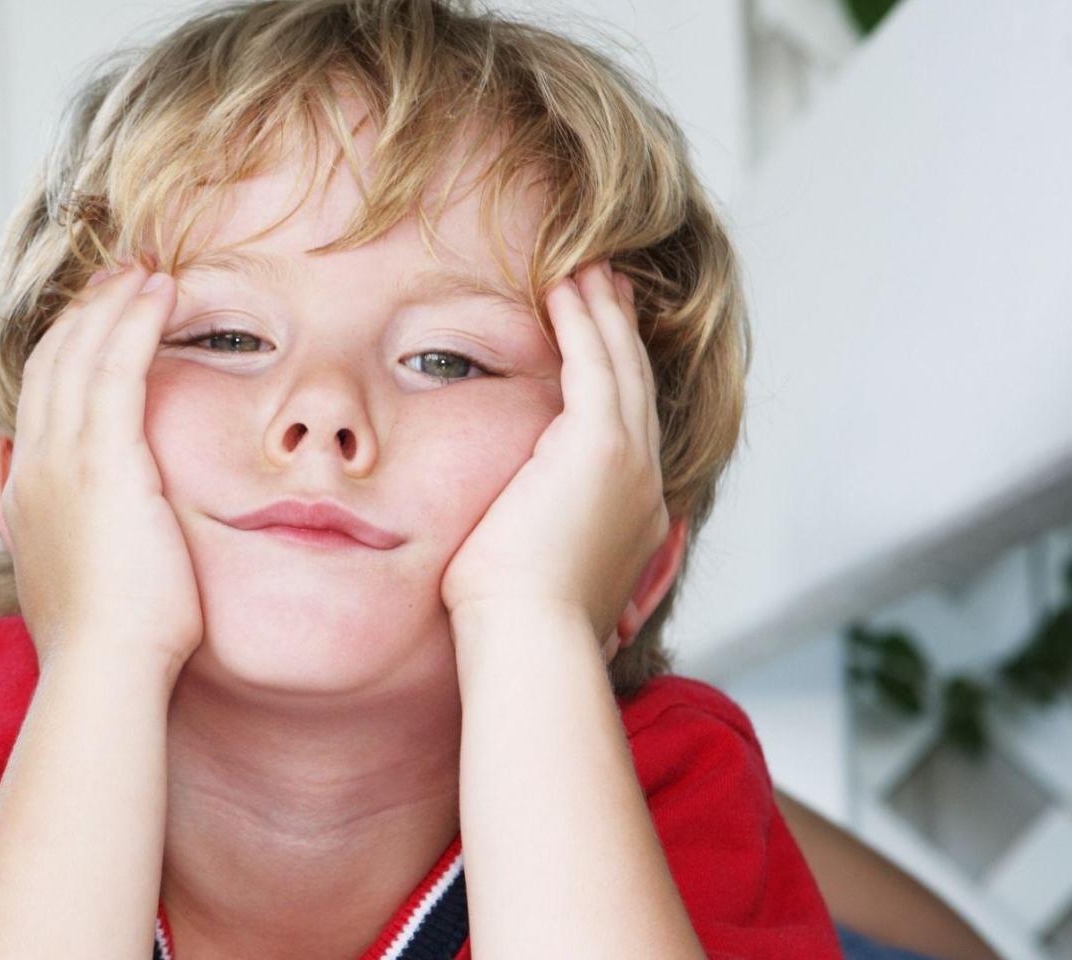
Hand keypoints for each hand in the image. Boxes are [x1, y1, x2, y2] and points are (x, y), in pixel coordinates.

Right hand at [0, 262, 203, 676]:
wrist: (104, 671)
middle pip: (52, 361)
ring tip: (145, 270)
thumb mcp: (54, 568)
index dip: (67, 347)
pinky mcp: (104, 462)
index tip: (98, 318)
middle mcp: (35, 465)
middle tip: (121, 274)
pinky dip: (133, 322)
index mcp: (27, 490)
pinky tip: (159, 293)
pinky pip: (116, 368)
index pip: (40, 395)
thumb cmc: (106, 642)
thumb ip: (30, 517)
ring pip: (79, 354)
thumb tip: (7, 474)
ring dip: (112, 303)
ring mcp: (63, 461)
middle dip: (86, 311)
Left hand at [440, 260, 671, 656]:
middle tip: (608, 284)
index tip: (603, 343)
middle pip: (634, 386)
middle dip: (619, 331)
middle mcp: (643, 483)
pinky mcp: (601, 446)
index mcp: (631, 514)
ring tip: (587, 269)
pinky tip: (566, 287)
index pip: (627, 427)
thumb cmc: (513, 625)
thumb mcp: (534, 575)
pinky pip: (595, 364)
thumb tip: (515, 552)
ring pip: (620, 366)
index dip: (617, 377)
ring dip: (601, 313)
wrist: (529, 638)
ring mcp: (629, 462)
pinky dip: (582, 322)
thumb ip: (537, 548)